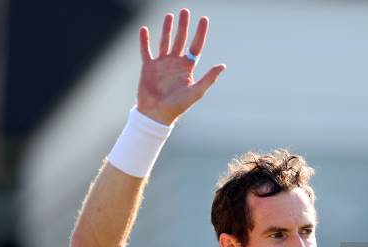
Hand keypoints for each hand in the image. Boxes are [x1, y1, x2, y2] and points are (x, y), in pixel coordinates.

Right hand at [136, 9, 225, 124]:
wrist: (156, 114)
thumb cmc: (177, 106)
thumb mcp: (196, 92)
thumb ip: (209, 78)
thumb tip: (223, 65)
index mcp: (187, 68)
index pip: (195, 46)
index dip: (200, 33)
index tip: (204, 19)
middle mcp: (175, 63)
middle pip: (180, 40)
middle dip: (183, 26)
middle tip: (185, 11)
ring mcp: (161, 64)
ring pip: (165, 41)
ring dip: (167, 29)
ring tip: (169, 16)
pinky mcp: (148, 67)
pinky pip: (146, 50)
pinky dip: (144, 40)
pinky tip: (144, 29)